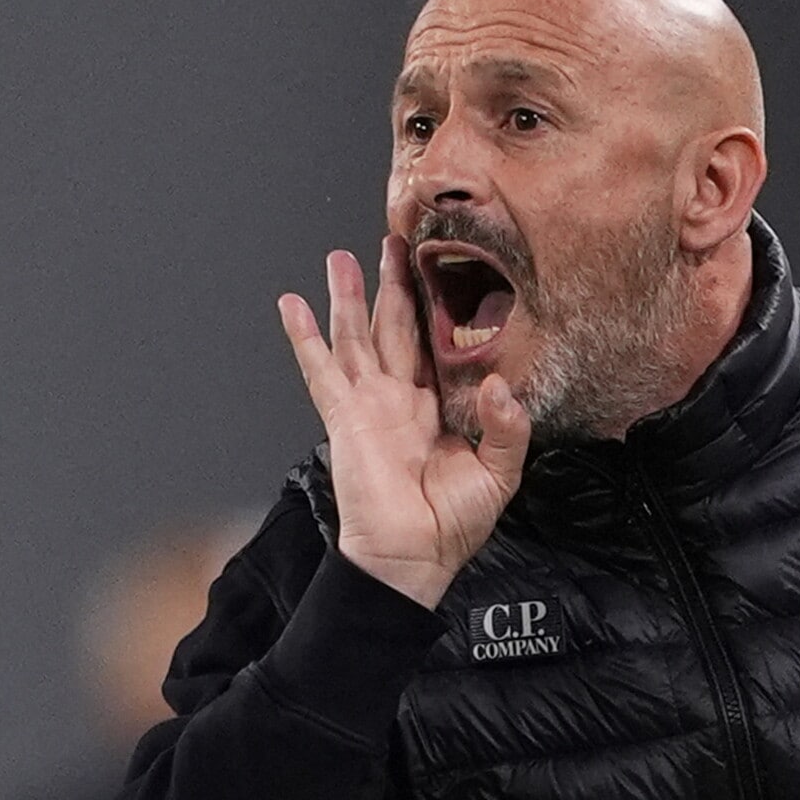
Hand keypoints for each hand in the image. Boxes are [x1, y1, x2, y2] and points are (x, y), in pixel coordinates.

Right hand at [277, 235, 530, 608]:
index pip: (436, 342)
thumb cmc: (452, 526)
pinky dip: (304, 336)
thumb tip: (499, 384)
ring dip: (348, 296)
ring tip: (341, 257)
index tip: (438, 265)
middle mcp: (401, 398)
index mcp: (438, 407)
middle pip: (394, 325)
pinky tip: (292, 304)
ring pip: (356, 335)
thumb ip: (508, 427)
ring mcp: (369, 404)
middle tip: (392, 240)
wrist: (412, 559)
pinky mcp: (344, 416)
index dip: (435, 305)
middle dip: (392, 282)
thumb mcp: (499, 473)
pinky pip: (320, 368)